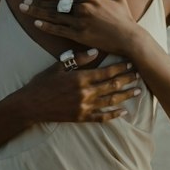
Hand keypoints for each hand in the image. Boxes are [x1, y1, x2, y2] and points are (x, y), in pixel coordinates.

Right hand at [17, 48, 141, 124]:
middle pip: (112, 86)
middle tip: (139, 75)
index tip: (131, 64)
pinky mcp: (81, 118)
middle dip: (127, 80)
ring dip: (125, 96)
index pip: (105, 72)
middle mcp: (85, 93)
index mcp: (80, 78)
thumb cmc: (42, 83)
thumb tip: (95, 51)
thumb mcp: (57, 66)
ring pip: (110, 101)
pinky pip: (101, 117)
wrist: (30, 105)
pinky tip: (123, 113)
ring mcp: (84, 107)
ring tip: (137, 91)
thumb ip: (77, 59)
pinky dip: (113, 115)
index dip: (120, 68)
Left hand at [18, 0, 138, 54]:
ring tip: (25, 10)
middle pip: (56, 4)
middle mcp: (83, 7)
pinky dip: (47, 26)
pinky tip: (36, 23)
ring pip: (54, 16)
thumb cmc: (124, 19)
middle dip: (38, 3)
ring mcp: (80, 21)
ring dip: (37, 12)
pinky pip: (59, 29)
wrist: (129, 38)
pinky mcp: (80, 35)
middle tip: (24, 2)